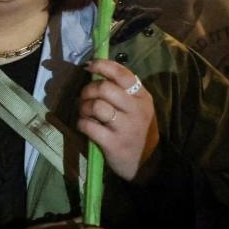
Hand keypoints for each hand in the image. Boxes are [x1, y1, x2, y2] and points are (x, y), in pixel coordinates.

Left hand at [76, 59, 159, 180]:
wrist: (147, 163)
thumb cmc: (137, 131)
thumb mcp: (139, 108)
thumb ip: (123, 91)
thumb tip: (96, 71)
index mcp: (142, 97)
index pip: (122, 74)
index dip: (102, 66)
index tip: (89, 66)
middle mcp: (136, 110)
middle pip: (104, 88)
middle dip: (87, 90)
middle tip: (84, 97)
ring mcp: (125, 127)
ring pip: (95, 106)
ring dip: (83, 107)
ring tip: (85, 113)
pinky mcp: (113, 143)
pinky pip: (89, 126)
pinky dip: (81, 123)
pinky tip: (85, 126)